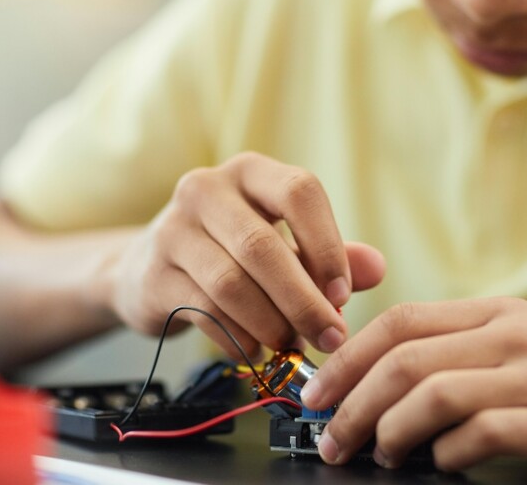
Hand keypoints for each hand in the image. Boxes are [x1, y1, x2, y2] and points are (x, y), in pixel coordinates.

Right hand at [107, 152, 385, 358]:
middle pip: (262, 246)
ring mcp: (172, 230)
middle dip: (303, 300)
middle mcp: (206, 189)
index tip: (343, 295)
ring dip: (271, 324)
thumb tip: (377, 269)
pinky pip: (204, 312)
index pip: (299, 192)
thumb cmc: (233, 253)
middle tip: (330, 338)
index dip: (326, 245)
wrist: (149, 269)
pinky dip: (239, 339)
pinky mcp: (154, 274)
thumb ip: (330, 256)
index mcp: (250, 172)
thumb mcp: (285, 245)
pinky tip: (257, 352)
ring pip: (231, 284)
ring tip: (291, 347)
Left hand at [301, 297, 526, 471]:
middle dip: (349, 400)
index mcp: (497, 312)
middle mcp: (509, 335)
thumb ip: (469, 350)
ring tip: (375, 455)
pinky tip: (441, 465)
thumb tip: (396, 384)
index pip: (400, 321)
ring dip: (387, 429)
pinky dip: (445, 454)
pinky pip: (476, 435)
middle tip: (329, 437)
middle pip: (401, 357)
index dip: (347, 357)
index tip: (319, 391)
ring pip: (429, 393)